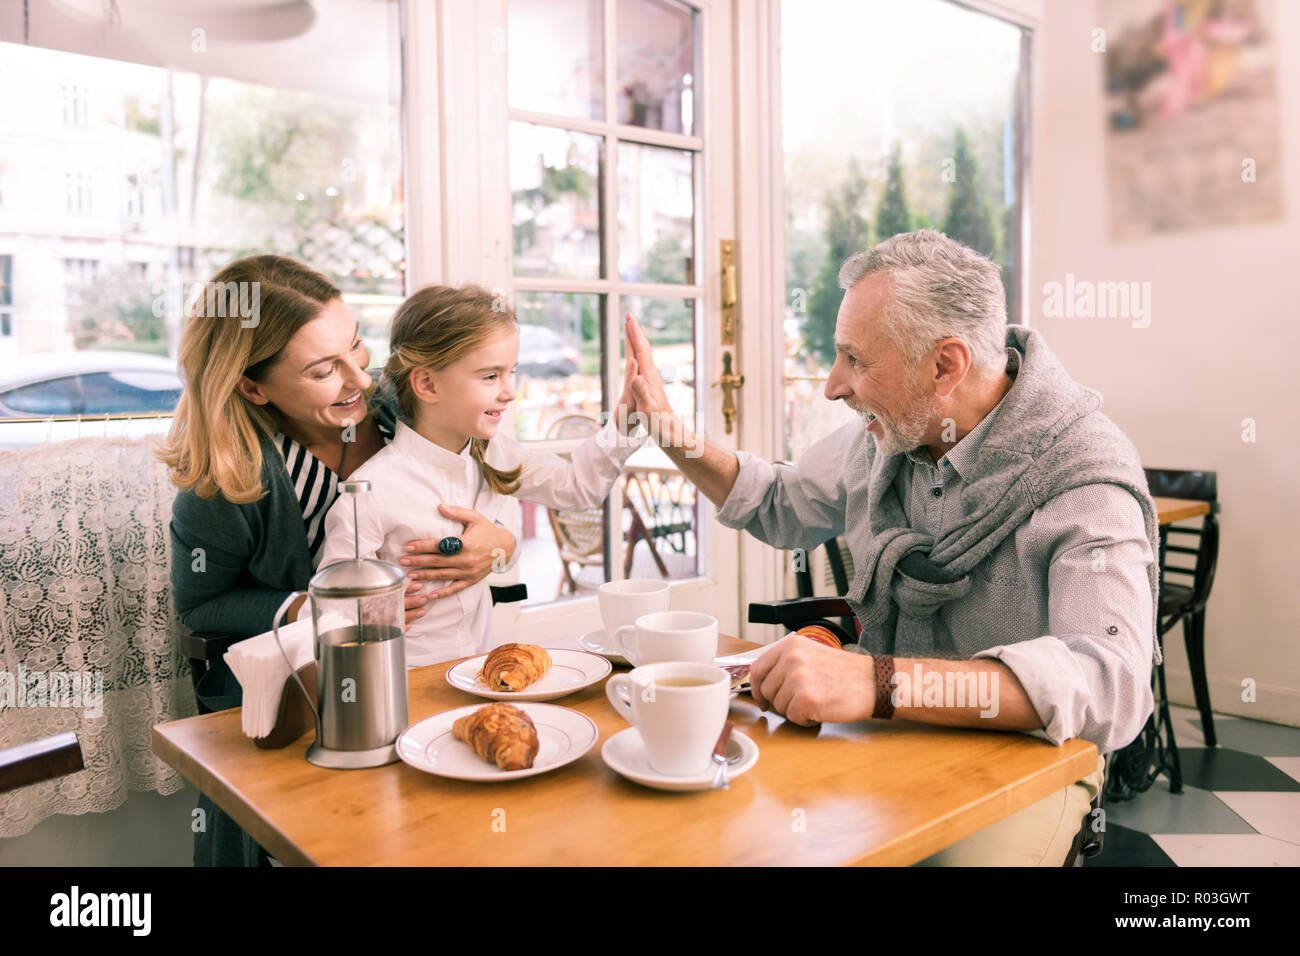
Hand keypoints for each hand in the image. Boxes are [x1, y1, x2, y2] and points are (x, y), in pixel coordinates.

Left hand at [400, 505, 516, 600]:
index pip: (439, 545)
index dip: (422, 546)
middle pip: (437, 561)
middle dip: (418, 561)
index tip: (408, 546)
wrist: (505, 547)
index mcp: (466, 543)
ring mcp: (469, 571)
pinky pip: (456, 588)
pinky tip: (432, 594)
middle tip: (403, 561)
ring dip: (425, 576)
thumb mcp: (475, 518)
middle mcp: (466, 559)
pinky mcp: (472, 579)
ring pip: (443, 575)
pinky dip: (444, 592)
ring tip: (410, 576)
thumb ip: (457, 512)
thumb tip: (439, 506)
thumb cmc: (488, 531)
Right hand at [623, 312, 678, 443]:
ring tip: (631, 329)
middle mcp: (651, 375)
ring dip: (636, 340)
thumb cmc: (659, 424)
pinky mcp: (650, 386)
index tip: (628, 318)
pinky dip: (637, 354)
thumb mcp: (647, 410)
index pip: (640, 351)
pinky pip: (642, 364)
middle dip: (635, 331)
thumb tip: (635, 376)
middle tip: (629, 315)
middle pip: (642, 348)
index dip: (634, 334)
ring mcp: (652, 380)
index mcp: (648, 378)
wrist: (672, 433)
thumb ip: (641, 392)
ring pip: (643, 355)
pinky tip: (635, 356)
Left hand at [748, 636, 874, 725]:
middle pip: (766, 690)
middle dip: (780, 701)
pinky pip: (792, 718)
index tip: (762, 698)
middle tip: (801, 700)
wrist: (873, 682)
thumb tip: (762, 683)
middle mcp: (791, 659)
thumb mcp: (811, 654)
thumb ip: (785, 663)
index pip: (757, 669)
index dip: (757, 688)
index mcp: (790, 645)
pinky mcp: (805, 699)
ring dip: (794, 710)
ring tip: (816, 701)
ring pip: (778, 706)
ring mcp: (797, 678)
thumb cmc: (844, 673)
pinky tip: (820, 710)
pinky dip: (805, 720)